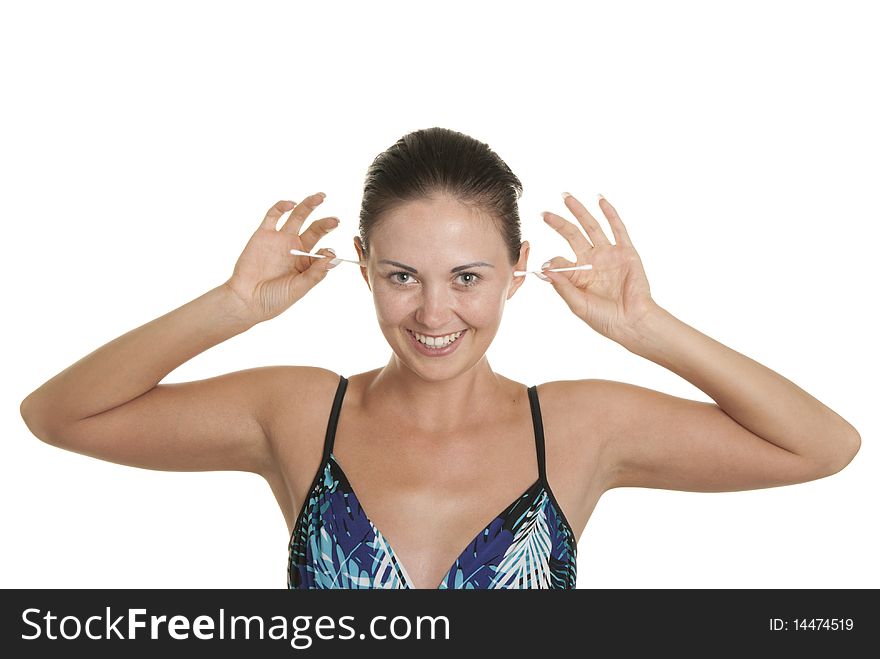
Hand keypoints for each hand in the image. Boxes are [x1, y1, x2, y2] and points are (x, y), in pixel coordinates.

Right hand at [224, 194, 339, 323]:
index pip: (323, 251)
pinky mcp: (263, 234)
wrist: (246, 300)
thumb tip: (332, 257)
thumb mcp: (299, 288)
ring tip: (320, 197)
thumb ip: (315, 273)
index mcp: (306, 263)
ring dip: (309, 205)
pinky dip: (282, 206)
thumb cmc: (274, 299)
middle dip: (326, 224)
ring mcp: (280, 240)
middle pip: (315, 230)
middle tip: (336, 221)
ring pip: (298, 217)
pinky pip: (274, 215)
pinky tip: (291, 204)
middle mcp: (295, 248)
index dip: (328, 250)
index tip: (329, 252)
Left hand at [541, 193, 656, 343]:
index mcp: (578, 274)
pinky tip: (600, 201)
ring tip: (566, 197)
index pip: (560, 259)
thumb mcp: (578, 304)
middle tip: (544, 213)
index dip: (552, 260)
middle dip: (558, 223)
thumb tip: (545, 268)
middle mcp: (592, 261)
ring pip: (591, 227)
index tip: (547, 265)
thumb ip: (562, 285)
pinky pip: (617, 229)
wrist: (632, 321)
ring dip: (579, 211)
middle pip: (572, 235)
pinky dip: (609, 214)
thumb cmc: (604, 318)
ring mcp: (609, 255)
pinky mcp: (626, 252)